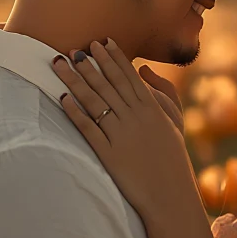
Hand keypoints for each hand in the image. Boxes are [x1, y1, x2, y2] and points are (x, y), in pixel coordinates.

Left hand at [52, 39, 194, 217]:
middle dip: (91, 64)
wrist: (170, 195)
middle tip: (75, 48)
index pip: (128, 76)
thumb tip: (144, 69)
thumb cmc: (173, 157)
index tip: (100, 42)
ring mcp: (121, 135)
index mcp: (152, 108)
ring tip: (60, 64)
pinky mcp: (108, 154)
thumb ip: (164, 92)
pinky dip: (75, 112)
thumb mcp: (176, 121)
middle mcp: (135, 117)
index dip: (113, 58)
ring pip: (94, 101)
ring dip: (75, 81)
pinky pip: (88, 129)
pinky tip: (62, 98)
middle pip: (108, 84)